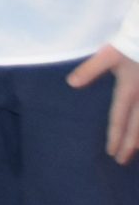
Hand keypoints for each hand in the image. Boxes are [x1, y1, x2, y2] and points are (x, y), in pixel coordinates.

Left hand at [67, 43, 138, 164]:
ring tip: (137, 151)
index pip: (119, 118)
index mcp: (129, 90)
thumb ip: (90, 69)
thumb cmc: (131, 43)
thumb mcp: (108, 54)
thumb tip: (71, 83)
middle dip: (130, 145)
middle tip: (122, 161)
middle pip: (137, 126)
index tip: (111, 152)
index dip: (115, 136)